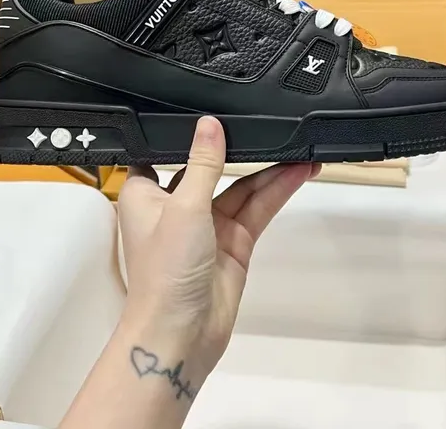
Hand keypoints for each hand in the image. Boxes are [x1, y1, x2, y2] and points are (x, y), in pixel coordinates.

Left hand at [117, 116, 318, 375]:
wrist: (182, 335)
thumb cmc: (164, 271)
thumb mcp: (183, 206)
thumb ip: (204, 163)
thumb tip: (209, 124)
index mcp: (146, 194)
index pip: (164, 153)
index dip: (184, 133)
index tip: (207, 108)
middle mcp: (176, 206)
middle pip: (211, 167)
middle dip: (240, 149)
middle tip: (268, 123)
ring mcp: (208, 225)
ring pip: (241, 187)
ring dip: (268, 169)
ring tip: (299, 146)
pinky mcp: (234, 242)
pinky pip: (257, 209)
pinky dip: (277, 191)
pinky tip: (299, 172)